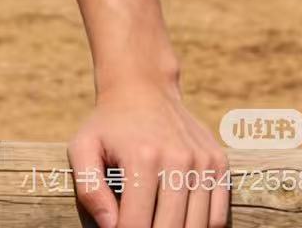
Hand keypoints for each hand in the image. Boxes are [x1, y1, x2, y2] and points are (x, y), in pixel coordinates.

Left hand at [68, 77, 228, 227]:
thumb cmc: (108, 125)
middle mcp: (178, 159)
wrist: (143, 88)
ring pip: (198, 227)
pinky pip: (217, 217)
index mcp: (142, 157)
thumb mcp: (82, 147)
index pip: (136, 223)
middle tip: (138, 225)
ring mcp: (203, 161)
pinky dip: (200, 227)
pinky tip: (179, 218)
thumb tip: (110, 227)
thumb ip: (89, 188)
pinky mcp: (219, 163)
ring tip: (157, 221)